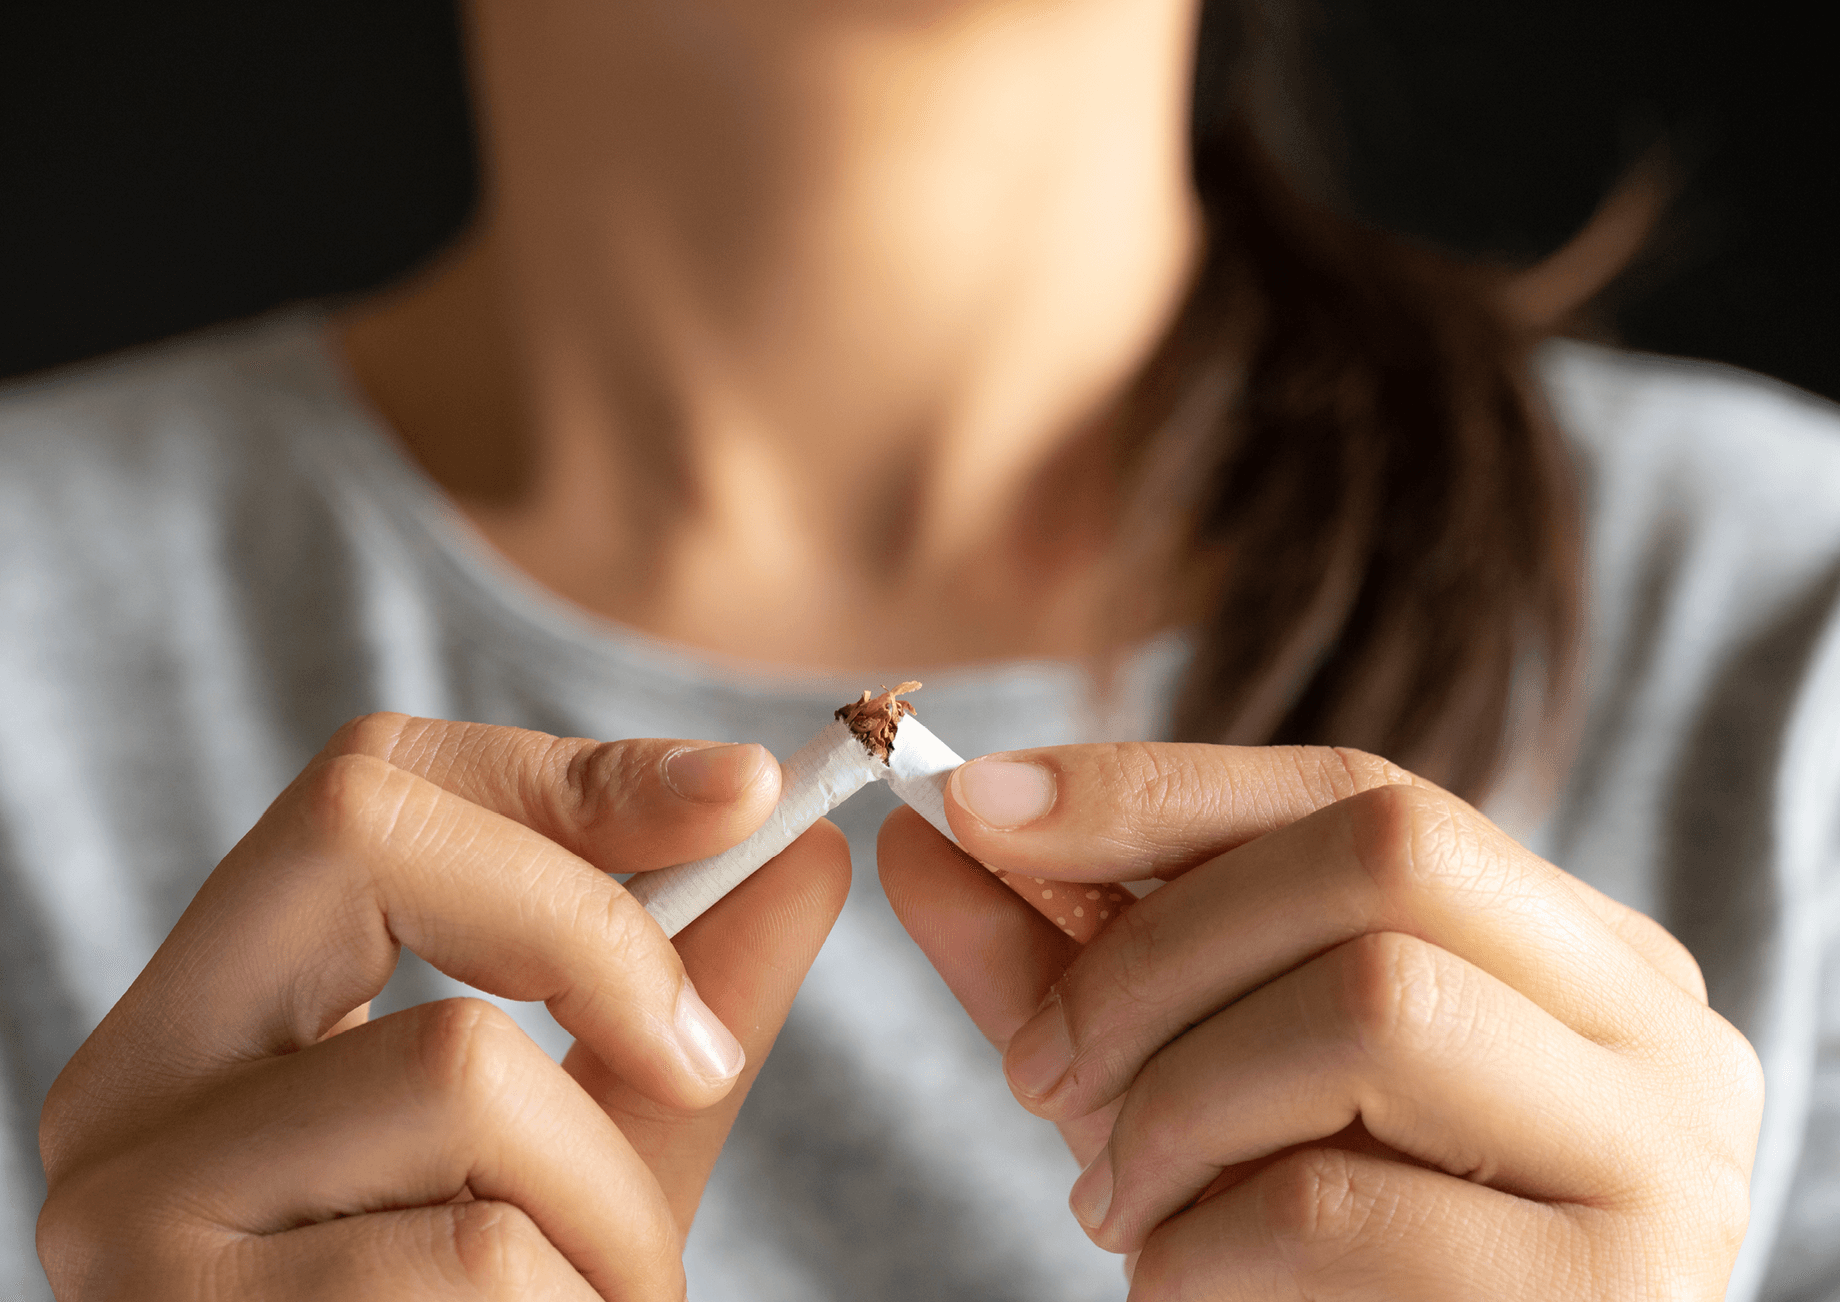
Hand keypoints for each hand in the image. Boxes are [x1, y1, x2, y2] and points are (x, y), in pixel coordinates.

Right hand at [38, 713, 848, 1299]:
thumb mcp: (592, 1156)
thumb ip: (678, 1009)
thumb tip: (805, 849)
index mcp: (213, 1019)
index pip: (369, 787)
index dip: (572, 773)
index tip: (750, 796)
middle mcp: (129, 1093)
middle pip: (367, 838)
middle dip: (593, 934)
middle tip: (699, 1062)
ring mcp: (135, 1216)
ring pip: (467, 1071)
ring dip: (611, 1211)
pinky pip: (480, 1255)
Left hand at [878, 743, 1761, 1298]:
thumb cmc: (1305, 1262)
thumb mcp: (1185, 1078)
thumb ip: (1070, 961)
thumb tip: (922, 832)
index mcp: (1573, 947)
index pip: (1361, 790)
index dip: (1154, 786)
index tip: (975, 804)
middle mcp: (1653, 1026)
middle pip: (1385, 858)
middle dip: (1156, 951)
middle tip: (1040, 1072)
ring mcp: (1664, 1156)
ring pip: (1374, 1007)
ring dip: (1177, 1103)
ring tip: (1119, 1202)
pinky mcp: (1616, 1296)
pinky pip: (1345, 1203)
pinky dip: (1206, 1241)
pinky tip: (1182, 1284)